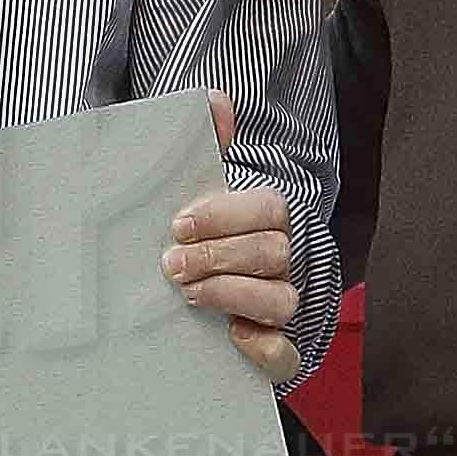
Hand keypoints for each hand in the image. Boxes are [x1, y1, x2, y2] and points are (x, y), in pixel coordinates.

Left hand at [161, 92, 298, 381]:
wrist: (208, 289)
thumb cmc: (202, 236)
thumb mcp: (200, 191)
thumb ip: (206, 148)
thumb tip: (214, 101)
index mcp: (269, 219)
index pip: (266, 209)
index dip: (224, 215)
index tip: (179, 223)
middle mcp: (284, 261)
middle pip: (270, 253)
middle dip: (218, 256)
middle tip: (171, 264)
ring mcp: (283, 304)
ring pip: (279, 299)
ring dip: (233, 294)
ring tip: (189, 294)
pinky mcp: (276, 348)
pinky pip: (285, 353)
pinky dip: (265, 348)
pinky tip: (234, 335)